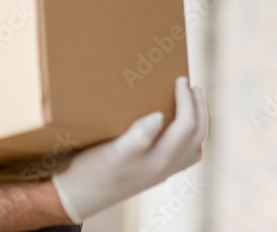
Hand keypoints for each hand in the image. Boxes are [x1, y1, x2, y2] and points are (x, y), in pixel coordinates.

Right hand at [51, 76, 208, 222]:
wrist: (77, 197)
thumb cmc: (92, 170)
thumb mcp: (112, 151)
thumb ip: (138, 136)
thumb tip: (160, 117)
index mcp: (159, 160)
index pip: (186, 126)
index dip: (187, 100)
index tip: (180, 79)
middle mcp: (166, 169)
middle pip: (197, 136)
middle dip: (199, 109)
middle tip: (194, 86)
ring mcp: (162, 173)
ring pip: (194, 147)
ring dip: (198, 123)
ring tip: (192, 103)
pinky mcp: (154, 174)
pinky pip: (184, 156)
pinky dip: (189, 137)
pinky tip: (177, 128)